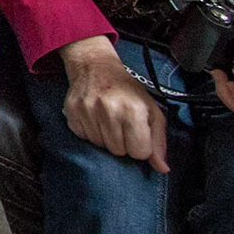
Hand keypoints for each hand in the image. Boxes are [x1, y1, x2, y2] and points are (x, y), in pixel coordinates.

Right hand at [59, 36, 168, 171]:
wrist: (95, 65)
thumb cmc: (127, 90)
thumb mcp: (151, 110)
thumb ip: (159, 141)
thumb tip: (162, 168)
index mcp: (133, 110)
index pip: (139, 153)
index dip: (140, 145)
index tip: (137, 132)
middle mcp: (109, 110)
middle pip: (118, 151)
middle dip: (122, 142)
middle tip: (121, 124)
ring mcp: (88, 111)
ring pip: (100, 146)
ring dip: (105, 137)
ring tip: (107, 119)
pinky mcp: (71, 111)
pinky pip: (83, 137)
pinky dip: (89, 131)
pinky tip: (93, 117)